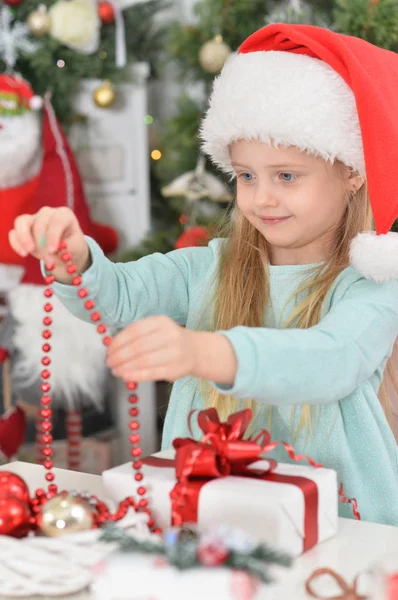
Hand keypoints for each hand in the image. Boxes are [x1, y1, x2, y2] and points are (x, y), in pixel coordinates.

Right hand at [9, 207, 89, 282]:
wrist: (66, 252)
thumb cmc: (72, 246)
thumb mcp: (75, 248)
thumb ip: (65, 248)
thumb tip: (51, 251)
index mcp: (64, 214)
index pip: (57, 221)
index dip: (53, 235)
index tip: (53, 250)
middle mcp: (48, 213)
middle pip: (40, 222)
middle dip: (42, 243)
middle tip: (48, 260)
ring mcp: (33, 218)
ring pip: (22, 222)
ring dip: (25, 238)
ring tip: (29, 252)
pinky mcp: (22, 228)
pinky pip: (14, 232)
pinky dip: (16, 243)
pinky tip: (24, 254)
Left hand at [106, 315, 237, 384]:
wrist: (195, 351)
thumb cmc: (170, 340)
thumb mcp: (157, 329)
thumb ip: (138, 335)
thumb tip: (113, 347)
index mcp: (161, 322)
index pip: (134, 330)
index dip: (118, 341)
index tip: (109, 350)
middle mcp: (169, 335)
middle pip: (138, 346)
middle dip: (119, 356)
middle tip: (109, 362)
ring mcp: (174, 352)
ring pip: (143, 360)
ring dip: (125, 367)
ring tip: (115, 370)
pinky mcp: (175, 369)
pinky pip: (152, 373)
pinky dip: (136, 375)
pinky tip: (126, 376)